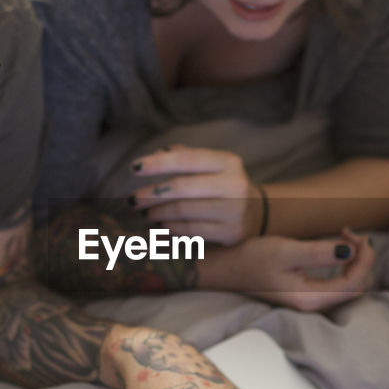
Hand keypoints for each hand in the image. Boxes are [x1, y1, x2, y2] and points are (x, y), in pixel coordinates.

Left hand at [129, 146, 261, 245]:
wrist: (255, 213)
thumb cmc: (222, 185)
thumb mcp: (211, 166)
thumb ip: (185, 157)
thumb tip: (154, 155)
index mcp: (228, 162)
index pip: (186, 159)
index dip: (158, 163)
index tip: (133, 168)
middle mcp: (235, 185)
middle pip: (182, 187)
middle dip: (152, 193)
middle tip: (133, 199)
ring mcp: (234, 211)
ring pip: (184, 211)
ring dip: (158, 212)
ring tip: (146, 213)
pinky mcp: (231, 233)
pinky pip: (191, 230)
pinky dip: (171, 228)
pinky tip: (161, 225)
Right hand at [200, 228, 374, 311]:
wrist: (226, 268)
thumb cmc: (251, 258)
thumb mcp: (285, 250)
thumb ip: (319, 253)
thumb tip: (350, 251)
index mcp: (309, 298)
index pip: (354, 283)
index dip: (364, 257)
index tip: (354, 233)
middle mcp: (312, 305)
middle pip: (356, 286)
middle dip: (361, 258)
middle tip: (349, 232)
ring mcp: (310, 301)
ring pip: (349, 285)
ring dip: (354, 260)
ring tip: (345, 236)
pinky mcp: (306, 293)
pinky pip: (338, 283)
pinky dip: (344, 264)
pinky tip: (337, 248)